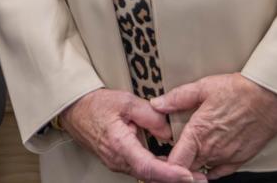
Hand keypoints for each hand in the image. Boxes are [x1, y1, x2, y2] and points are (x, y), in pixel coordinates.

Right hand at [59, 89, 204, 182]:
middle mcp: (118, 160)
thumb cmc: (97, 105)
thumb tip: (168, 132)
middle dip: (175, 179)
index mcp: (119, 145)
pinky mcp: (120, 162)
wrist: (75, 111)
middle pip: (150, 176)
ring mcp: (118, 163)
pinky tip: (174, 169)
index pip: (147, 167)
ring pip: (147, 175)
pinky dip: (159, 171)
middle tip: (201, 178)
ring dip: (168, 177)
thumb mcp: (126, 101)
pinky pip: (142, 170)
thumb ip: (150, 115)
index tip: (187, 175)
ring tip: (193, 175)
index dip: (169, 174)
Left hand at [149, 73, 276, 177]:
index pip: (176, 162)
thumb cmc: (239, 91)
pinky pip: (220, 173)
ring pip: (202, 170)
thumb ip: (177, 98)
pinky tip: (208, 160)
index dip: (165, 164)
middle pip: (187, 169)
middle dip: (178, 164)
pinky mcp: (240, 160)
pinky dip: (211, 169)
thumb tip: (157, 104)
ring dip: (194, 165)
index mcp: (198, 133)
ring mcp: (226, 157)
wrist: (270, 98)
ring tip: (190, 155)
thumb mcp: (203, 87)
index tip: (160, 159)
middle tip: (173, 154)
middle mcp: (212, 150)